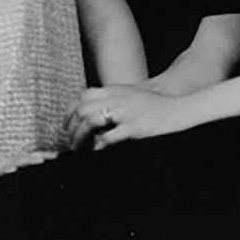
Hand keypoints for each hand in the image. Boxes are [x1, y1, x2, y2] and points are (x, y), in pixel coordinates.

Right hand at [0, 145, 57, 188]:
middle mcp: (8, 163)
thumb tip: (28, 174)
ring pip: (15, 163)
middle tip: (57, 158)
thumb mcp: (3, 170)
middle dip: (43, 158)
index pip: (33, 159)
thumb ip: (17, 173)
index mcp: (13, 163)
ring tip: (41, 161)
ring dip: (29, 161)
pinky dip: (5, 171)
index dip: (47, 157)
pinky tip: (13, 170)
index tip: (62, 157)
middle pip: (28, 159)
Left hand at [66, 85, 194, 150]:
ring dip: (80, 137)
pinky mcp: (131, 126)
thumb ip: (111, 99)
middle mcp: (116, 99)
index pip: (82, 96)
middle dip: (72, 126)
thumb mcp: (129, 95)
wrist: (174, 108)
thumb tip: (91, 112)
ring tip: (77, 147)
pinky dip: (99, 144)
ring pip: (91, 122)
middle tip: (69, 139)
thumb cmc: (152, 104)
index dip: (70, 111)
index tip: (66, 124)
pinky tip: (97, 149)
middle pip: (83, 109)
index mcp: (114, 90)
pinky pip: (108, 136)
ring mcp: (124, 112)